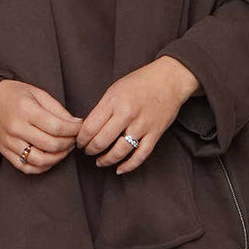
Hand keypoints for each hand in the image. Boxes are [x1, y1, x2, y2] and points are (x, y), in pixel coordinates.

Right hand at [0, 80, 81, 173]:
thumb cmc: (14, 94)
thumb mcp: (38, 93)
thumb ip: (58, 110)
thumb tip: (76, 124)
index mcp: (26, 110)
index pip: (57, 127)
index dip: (74, 130)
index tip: (79, 127)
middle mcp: (16, 128)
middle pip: (51, 145)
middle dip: (68, 143)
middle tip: (73, 138)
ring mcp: (9, 142)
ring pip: (40, 160)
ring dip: (58, 158)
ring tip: (64, 149)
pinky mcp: (5, 152)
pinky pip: (26, 168)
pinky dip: (42, 167)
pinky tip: (50, 158)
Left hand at [76, 56, 199, 174]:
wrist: (169, 79)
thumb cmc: (140, 82)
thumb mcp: (115, 89)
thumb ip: (102, 109)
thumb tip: (88, 129)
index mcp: (114, 101)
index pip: (89, 127)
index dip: (81, 139)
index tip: (79, 141)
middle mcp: (127, 114)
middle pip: (101, 141)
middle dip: (90, 150)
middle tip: (87, 151)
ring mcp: (142, 125)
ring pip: (119, 152)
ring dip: (106, 160)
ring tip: (99, 161)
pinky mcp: (155, 134)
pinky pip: (140, 155)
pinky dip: (128, 166)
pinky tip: (119, 169)